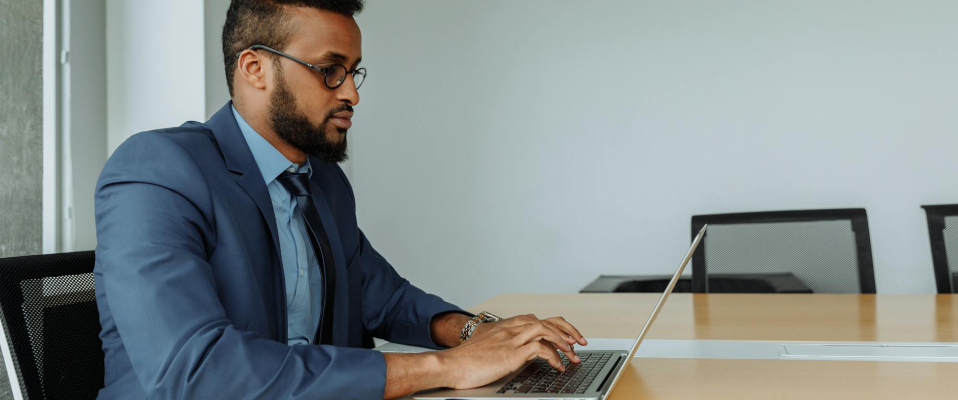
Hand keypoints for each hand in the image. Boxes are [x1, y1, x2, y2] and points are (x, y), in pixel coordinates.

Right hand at [473, 314, 587, 360]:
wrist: (449, 364)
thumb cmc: (465, 360)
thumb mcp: (488, 348)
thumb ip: (504, 346)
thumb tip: (518, 355)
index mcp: (506, 326)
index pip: (539, 319)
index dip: (557, 326)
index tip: (569, 337)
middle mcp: (510, 329)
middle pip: (547, 321)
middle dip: (567, 332)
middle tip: (579, 344)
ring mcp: (511, 340)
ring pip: (545, 330)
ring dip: (563, 342)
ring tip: (572, 355)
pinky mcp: (510, 354)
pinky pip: (539, 349)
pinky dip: (553, 356)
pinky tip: (557, 366)